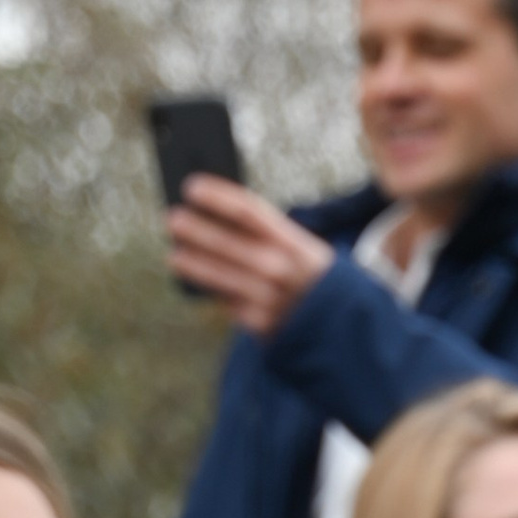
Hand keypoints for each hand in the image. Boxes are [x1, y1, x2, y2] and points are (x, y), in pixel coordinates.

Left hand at [164, 176, 334, 334]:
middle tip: (172, 218)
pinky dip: (215, 293)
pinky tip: (200, 283)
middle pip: (230, 244)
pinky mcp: (264, 326)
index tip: (191, 186)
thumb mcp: (302, 252)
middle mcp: (284, 270)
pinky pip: (231, 305)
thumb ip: (266, 237)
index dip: (218, 197)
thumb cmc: (311, 279)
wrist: (346, 330)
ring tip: (174, 256)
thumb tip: (213, 221)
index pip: (250, 211)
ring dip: (195, 265)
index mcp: (297, 243)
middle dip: (198, 231)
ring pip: (223, 278)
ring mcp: (273, 300)